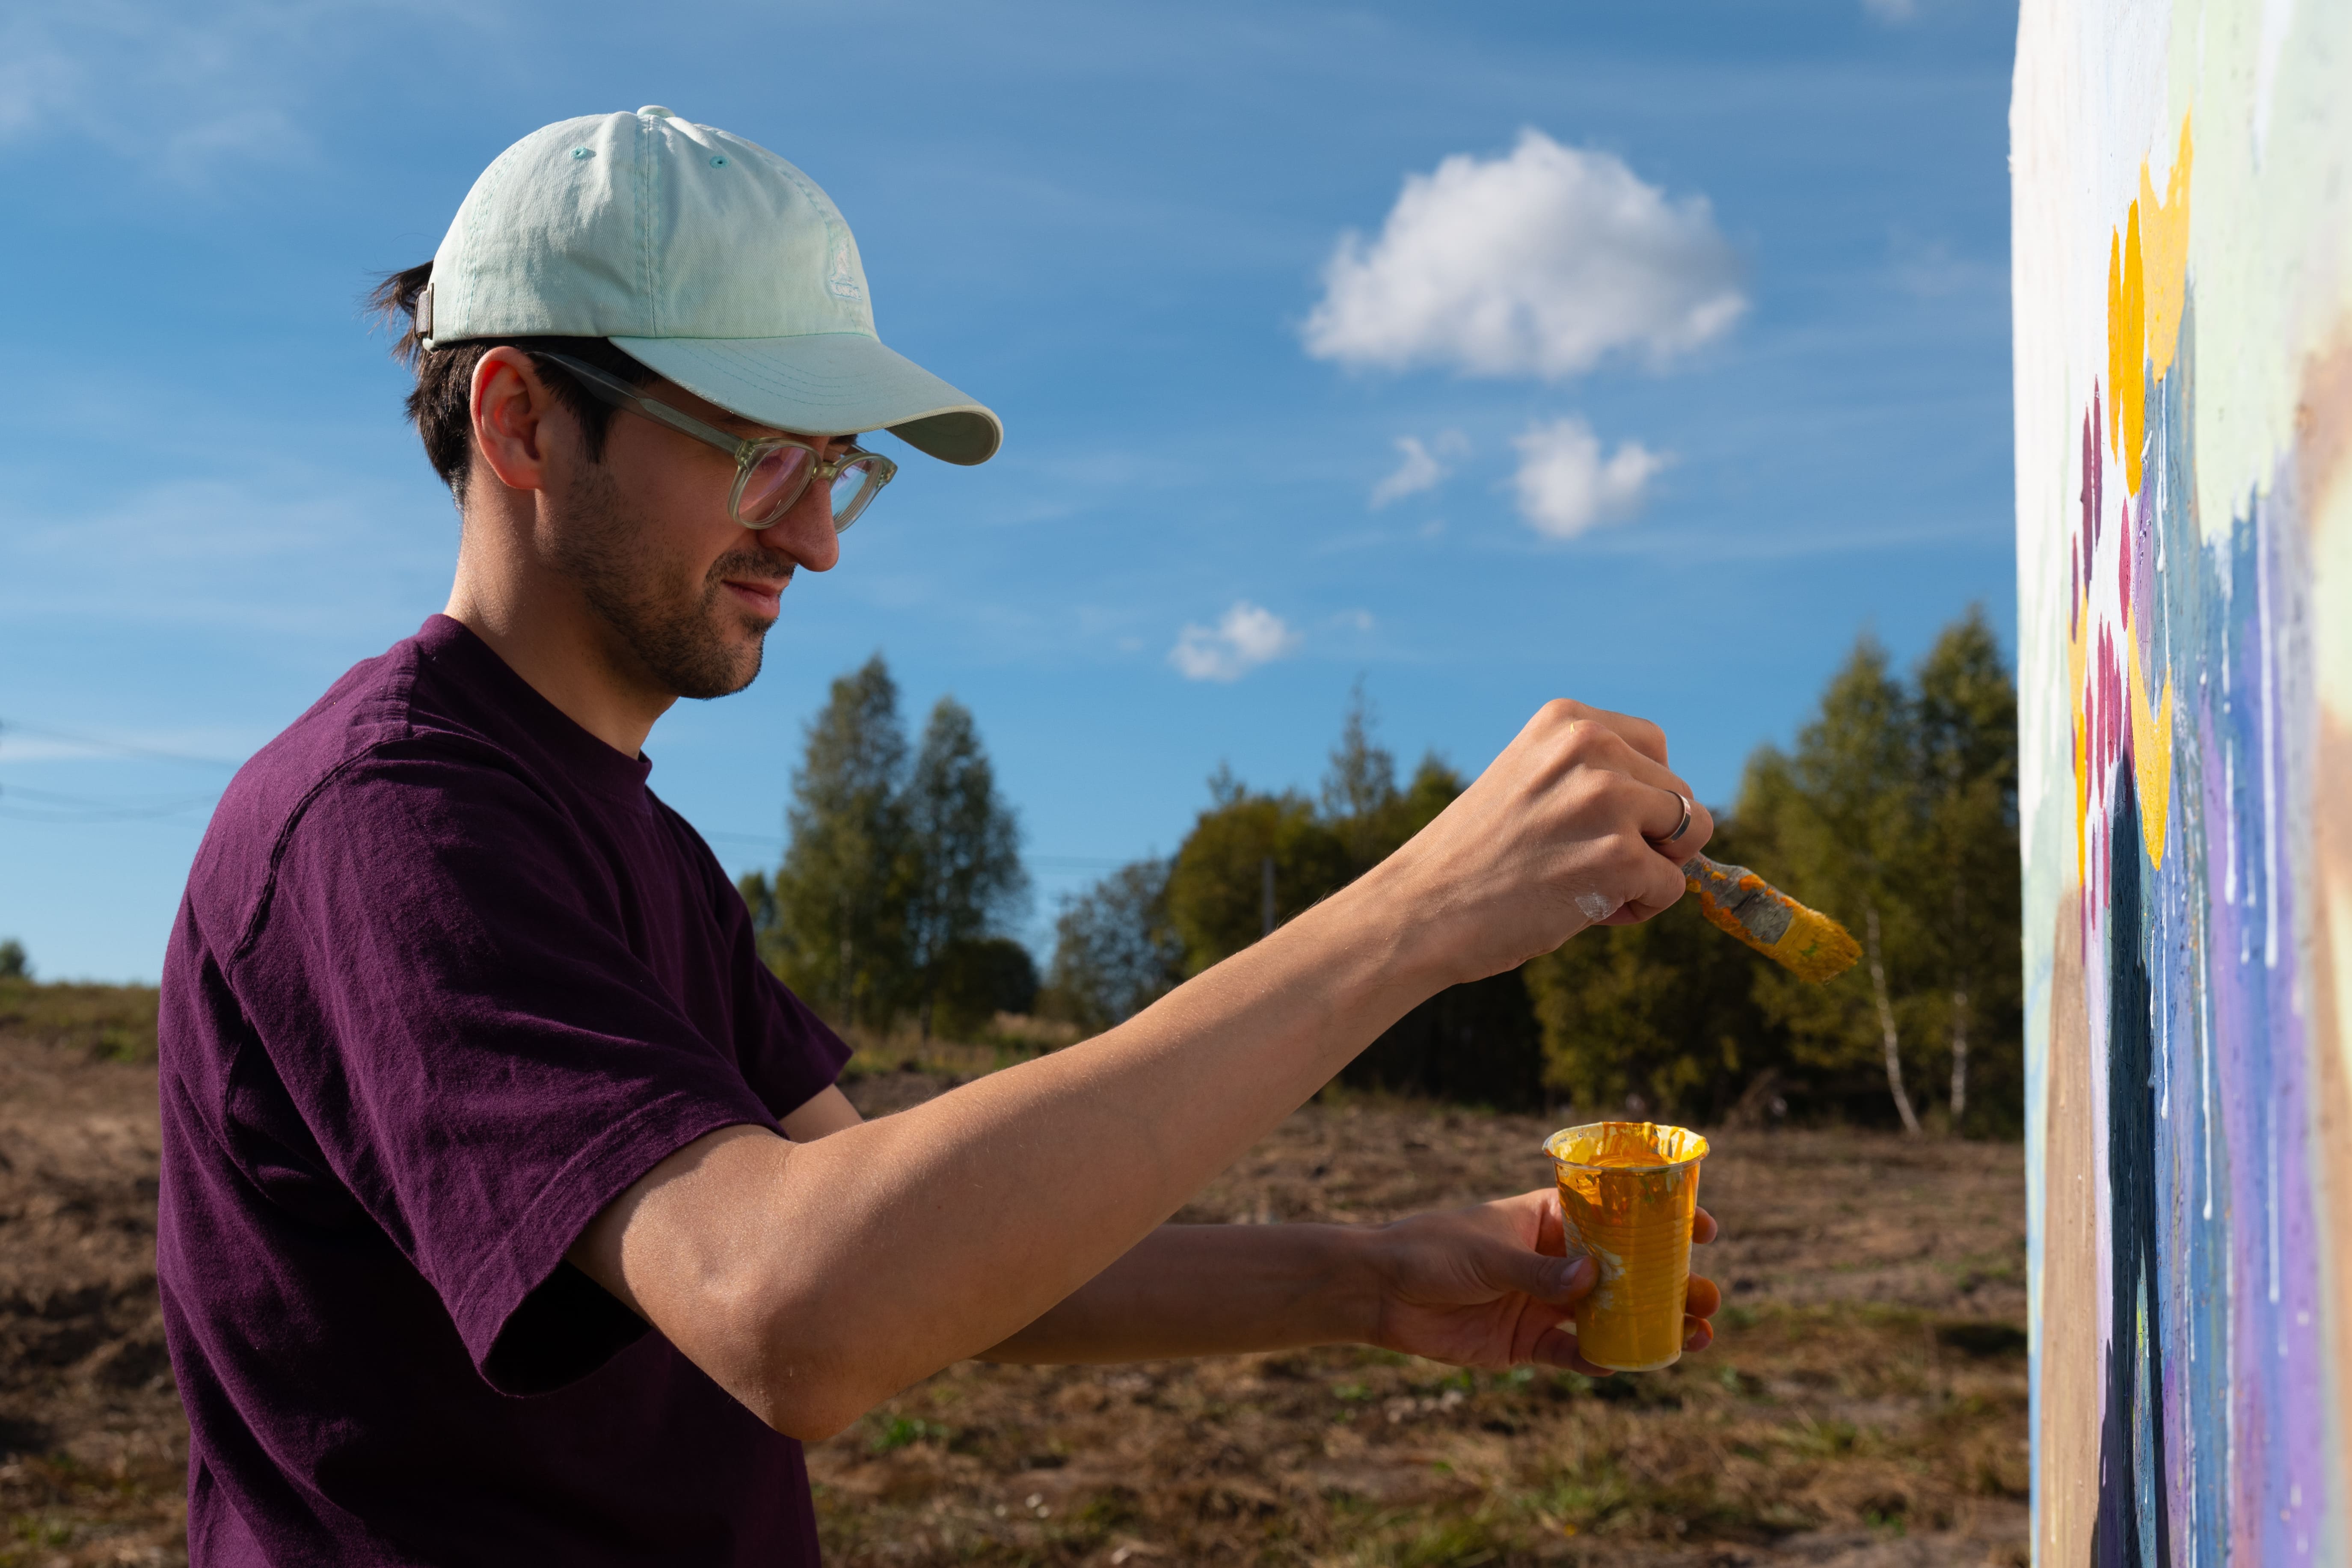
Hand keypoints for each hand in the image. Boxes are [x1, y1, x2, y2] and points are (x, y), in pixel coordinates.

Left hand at [1364, 1189, 1719, 1376]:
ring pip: (1607, 1316)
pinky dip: (1599, 1360)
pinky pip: (1572, 1354)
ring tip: (1694, 1336)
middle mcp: (1552, 1261)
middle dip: (1668, 1284)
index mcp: (1547, 1220)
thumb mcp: (1488, 1255)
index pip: (1613, 1216)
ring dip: (1648, 1326)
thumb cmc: (1431, 1251)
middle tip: (1709, 1297)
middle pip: (1623, 1273)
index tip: (1704, 1228)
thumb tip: (1593, 1280)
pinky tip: (1626, 1365)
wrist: (1381, 1292)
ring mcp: (1541, 1303)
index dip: (1659, 1222)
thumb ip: (1540, 1272)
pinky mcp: (1524, 1343)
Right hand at [1370, 700, 1716, 987]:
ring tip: (1596, 887)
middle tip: (1591, 867)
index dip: (1641, 797)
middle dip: (1651, 838)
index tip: (1594, 827)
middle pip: (1680, 793)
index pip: (1654, 748)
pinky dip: (1641, 908)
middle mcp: (1590, 746)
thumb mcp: (1530, 783)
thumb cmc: (1472, 859)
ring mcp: (1606, 799)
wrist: (1419, 910)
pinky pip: (1672, 886)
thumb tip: (1678, 814)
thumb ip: (1591, 779)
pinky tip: (1586, 911)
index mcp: (1566, 721)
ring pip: (1690, 832)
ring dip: (1655, 869)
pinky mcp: (1618, 856)